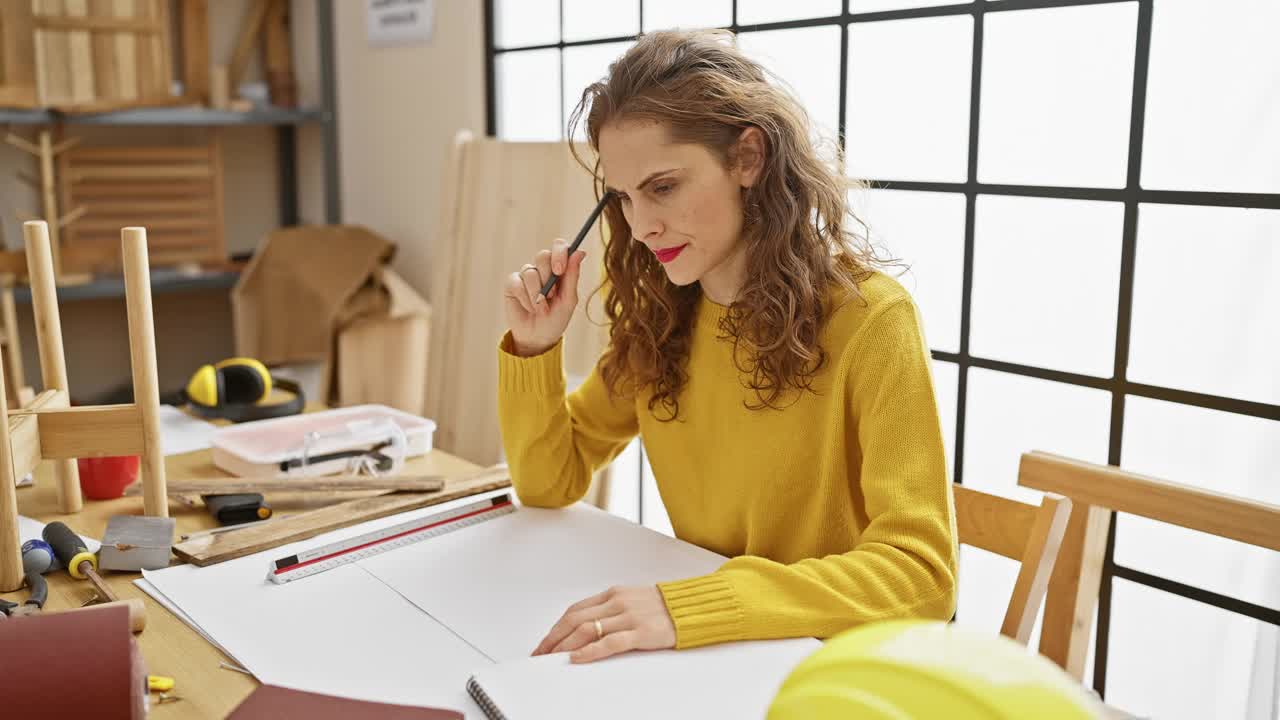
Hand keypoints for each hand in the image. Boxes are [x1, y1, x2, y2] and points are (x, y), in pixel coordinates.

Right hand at [503, 239, 586, 357]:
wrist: (538, 337)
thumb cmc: (556, 318)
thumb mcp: (568, 300)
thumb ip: (572, 276)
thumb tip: (580, 252)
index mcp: (559, 269)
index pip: (559, 247)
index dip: (559, 253)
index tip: (559, 270)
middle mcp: (542, 269)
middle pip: (542, 256)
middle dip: (547, 276)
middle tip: (551, 295)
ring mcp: (526, 275)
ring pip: (530, 272)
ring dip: (537, 294)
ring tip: (542, 310)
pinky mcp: (512, 284)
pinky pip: (517, 283)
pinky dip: (525, 298)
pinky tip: (530, 308)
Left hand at [531, 585, 675, 663]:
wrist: (693, 607)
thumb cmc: (663, 607)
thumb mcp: (632, 601)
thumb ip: (610, 610)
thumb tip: (585, 627)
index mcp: (613, 594)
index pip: (575, 610)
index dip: (556, 627)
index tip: (545, 642)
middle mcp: (617, 602)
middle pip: (575, 620)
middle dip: (554, 639)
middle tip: (540, 654)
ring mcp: (628, 616)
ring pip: (588, 629)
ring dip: (565, 645)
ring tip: (552, 659)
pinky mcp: (641, 632)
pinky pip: (610, 642)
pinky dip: (591, 650)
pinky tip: (578, 658)